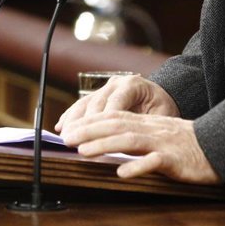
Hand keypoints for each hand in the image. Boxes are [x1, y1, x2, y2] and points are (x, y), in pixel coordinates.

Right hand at [54, 75, 178, 131]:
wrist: (163, 95)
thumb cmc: (164, 109)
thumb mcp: (161, 117)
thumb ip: (144, 126)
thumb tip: (127, 143)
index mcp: (133, 85)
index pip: (114, 105)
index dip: (102, 123)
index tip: (93, 140)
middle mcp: (117, 83)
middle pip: (95, 104)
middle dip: (83, 124)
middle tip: (72, 141)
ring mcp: (106, 87)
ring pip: (85, 103)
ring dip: (73, 121)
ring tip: (64, 137)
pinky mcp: (99, 94)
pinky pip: (81, 104)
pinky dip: (70, 115)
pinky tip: (60, 126)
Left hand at [60, 110, 221, 184]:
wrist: (222, 147)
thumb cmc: (189, 144)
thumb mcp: (161, 134)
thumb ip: (138, 135)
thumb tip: (108, 142)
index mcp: (148, 123)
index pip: (114, 118)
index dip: (90, 123)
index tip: (69, 129)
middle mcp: (153, 129)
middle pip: (117, 125)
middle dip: (89, 131)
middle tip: (66, 139)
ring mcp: (164, 143)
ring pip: (131, 140)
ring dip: (105, 146)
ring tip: (83, 152)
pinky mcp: (176, 160)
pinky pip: (156, 161)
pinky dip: (138, 166)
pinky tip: (122, 172)